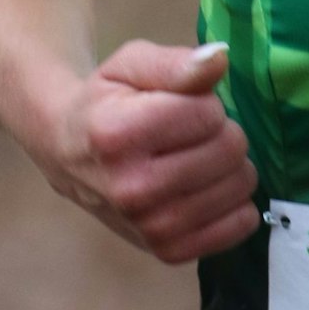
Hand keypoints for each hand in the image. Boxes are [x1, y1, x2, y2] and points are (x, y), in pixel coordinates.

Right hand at [40, 39, 260, 263]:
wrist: (68, 154)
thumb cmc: (106, 101)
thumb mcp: (132, 65)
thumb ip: (176, 63)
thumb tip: (218, 58)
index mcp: (116, 136)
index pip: (208, 113)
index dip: (205, 102)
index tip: (181, 106)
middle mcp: (131, 189)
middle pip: (229, 150)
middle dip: (221, 131)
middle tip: (191, 133)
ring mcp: (150, 227)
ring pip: (240, 185)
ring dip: (230, 166)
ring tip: (198, 157)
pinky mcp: (169, 251)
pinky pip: (239, 225)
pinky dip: (236, 204)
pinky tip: (209, 188)